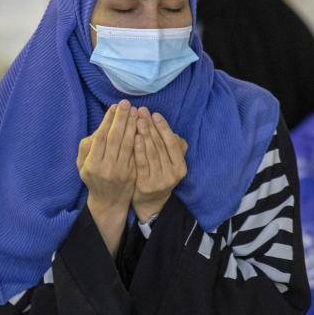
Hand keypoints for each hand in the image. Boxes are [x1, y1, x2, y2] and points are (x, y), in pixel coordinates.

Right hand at [77, 100, 137, 253]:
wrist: (108, 201)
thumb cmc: (93, 176)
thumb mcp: (82, 164)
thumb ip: (88, 146)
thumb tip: (102, 126)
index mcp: (91, 164)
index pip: (101, 137)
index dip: (108, 120)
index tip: (114, 106)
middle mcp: (106, 168)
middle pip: (115, 138)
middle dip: (122, 119)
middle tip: (127, 103)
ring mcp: (121, 172)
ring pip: (128, 144)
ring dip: (133, 126)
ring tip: (136, 111)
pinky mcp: (133, 174)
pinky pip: (137, 153)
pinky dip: (140, 138)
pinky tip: (142, 126)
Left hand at [132, 107, 187, 222]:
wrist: (150, 203)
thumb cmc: (159, 175)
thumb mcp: (169, 162)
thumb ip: (171, 146)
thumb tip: (168, 128)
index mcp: (180, 166)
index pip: (172, 142)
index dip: (163, 127)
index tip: (155, 113)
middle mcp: (173, 174)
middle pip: (161, 145)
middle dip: (151, 126)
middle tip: (142, 111)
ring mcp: (160, 181)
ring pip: (152, 153)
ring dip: (144, 134)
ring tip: (137, 120)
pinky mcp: (146, 186)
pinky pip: (142, 164)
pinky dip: (138, 149)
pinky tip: (133, 137)